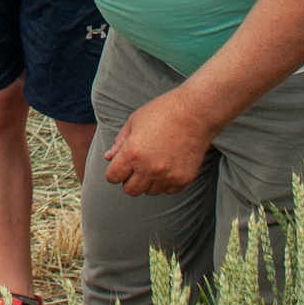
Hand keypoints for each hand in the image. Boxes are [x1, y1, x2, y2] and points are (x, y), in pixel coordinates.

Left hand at [100, 89, 217, 196]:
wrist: (195, 113)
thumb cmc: (162, 112)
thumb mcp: (134, 122)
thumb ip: (119, 143)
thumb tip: (108, 158)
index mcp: (132, 153)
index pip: (113, 177)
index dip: (113, 172)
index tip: (120, 166)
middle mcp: (149, 169)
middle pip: (130, 190)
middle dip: (129, 180)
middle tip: (136, 166)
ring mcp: (167, 176)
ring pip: (149, 192)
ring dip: (148, 181)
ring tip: (155, 162)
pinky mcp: (183, 180)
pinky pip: (168, 190)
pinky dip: (165, 182)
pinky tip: (168, 165)